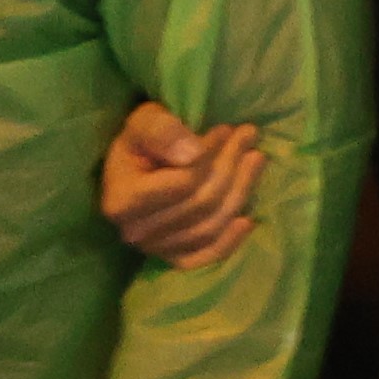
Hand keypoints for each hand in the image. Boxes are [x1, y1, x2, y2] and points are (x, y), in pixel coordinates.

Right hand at [99, 103, 266, 267]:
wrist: (136, 165)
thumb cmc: (142, 140)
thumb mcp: (145, 121)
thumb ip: (162, 131)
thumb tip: (193, 154)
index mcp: (121, 202)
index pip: (184, 182)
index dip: (212, 153)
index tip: (226, 128)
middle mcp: (134, 232)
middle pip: (202, 203)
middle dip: (232, 165)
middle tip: (249, 135)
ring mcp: (154, 248)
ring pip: (209, 226)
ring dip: (241, 191)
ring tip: (257, 158)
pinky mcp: (172, 257)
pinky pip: (204, 257)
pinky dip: (229, 242)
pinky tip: (249, 220)